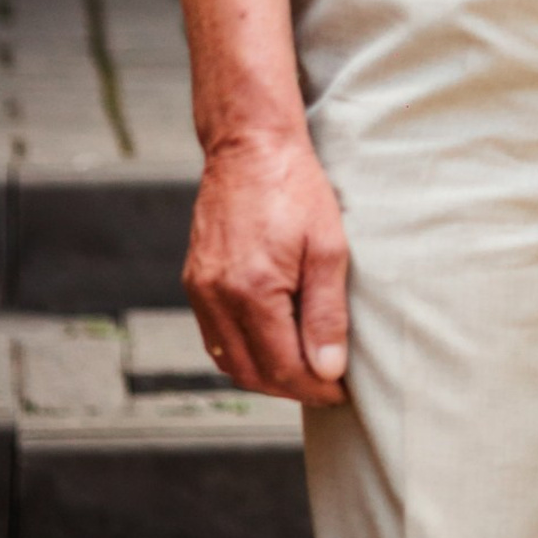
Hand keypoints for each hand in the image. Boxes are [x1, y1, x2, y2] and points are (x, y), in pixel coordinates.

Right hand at [184, 130, 349, 404]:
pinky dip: (243, 353)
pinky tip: (271, 346)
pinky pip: (216, 337)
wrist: (250, 146)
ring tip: (305, 371)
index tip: (342, 391)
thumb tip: (328, 369)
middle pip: (252, 373)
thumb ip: (326, 312)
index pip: (283, 367)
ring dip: (266, 376)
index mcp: (252, 292)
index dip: (315, 387)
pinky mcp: (195, 281)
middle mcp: (217, 298)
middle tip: (328, 385)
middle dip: (292, 388)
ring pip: (230, 362)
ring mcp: (200, 291)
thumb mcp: (328, 246)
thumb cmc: (295, 187)